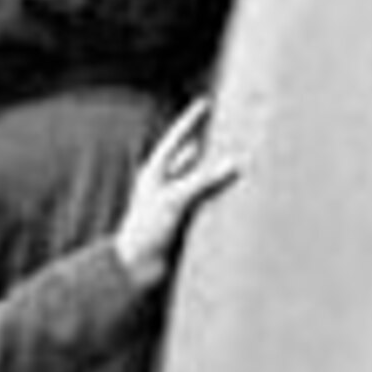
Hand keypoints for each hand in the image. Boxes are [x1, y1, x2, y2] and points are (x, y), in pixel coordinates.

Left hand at [114, 98, 239, 290]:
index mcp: (155, 173)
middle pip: (191, 158)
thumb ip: (203, 181)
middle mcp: (165, 185)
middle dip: (209, 145)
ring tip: (236, 158)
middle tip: (228, 129)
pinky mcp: (184, 222)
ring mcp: (174, 204)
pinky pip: (205, 204)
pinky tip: (234, 194)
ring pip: (200, 181)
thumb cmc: (145, 231)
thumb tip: (233, 164)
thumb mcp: (174, 201)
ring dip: (216, 172)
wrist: (135, 268)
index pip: (176, 139)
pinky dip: (219, 197)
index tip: (205, 103)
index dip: (191, 121)